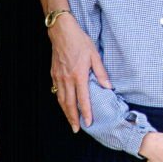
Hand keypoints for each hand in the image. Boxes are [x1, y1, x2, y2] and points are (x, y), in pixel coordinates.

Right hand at [48, 14, 109, 131]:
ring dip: (66, 112)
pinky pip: (57, 91)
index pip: (83, 98)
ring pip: (61, 99)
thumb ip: (101, 72)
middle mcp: (67, 79)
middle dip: (73, 118)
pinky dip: (60, 101)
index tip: (89, 122)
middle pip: (69, 103)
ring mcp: (59, 77)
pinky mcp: (54, 74)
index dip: (86, 112)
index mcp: (79, 74)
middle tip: (77, 129)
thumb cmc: (79, 41)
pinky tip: (64, 105)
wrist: (62, 32)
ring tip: (71, 121)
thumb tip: (108, 87)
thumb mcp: (94, 55)